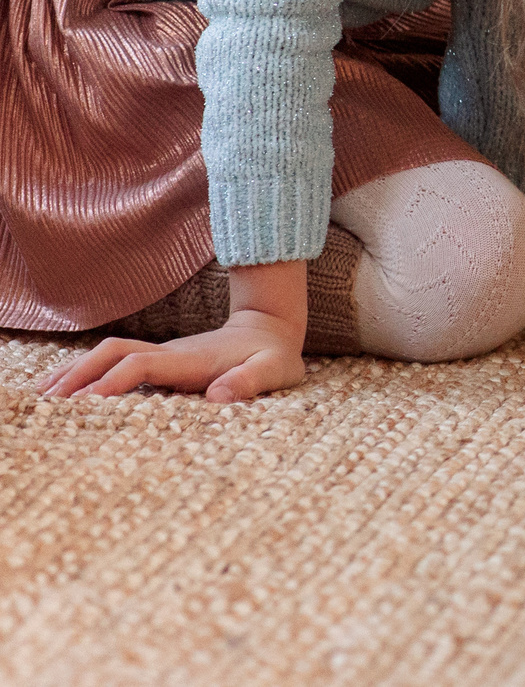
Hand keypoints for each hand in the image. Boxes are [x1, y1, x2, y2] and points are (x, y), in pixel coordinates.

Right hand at [37, 310, 307, 404]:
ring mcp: (162, 355)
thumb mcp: (275, 370)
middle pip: (112, 353)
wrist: (271, 327)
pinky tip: (69, 388)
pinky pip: (116, 362)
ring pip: (109, 353)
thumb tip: (217, 396)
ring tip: (42, 395)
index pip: (140, 365)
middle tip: (46, 401)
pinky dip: (88, 371)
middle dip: (79, 373)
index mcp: (190, 360)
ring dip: (77, 370)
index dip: (111, 381)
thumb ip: (250, 381)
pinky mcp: (161, 360)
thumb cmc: (274, 355)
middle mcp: (169, 354)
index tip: (82, 402)